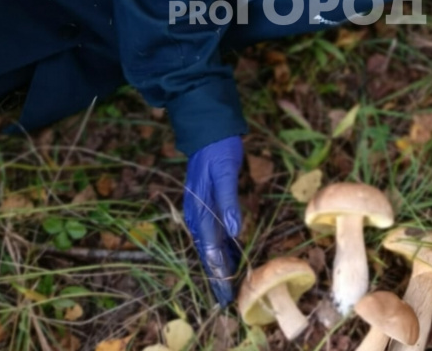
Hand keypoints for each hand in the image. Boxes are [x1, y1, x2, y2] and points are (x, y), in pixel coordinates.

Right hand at [184, 135, 243, 304]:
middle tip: (225, 300)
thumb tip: (235, 231)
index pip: (210, 249)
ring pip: (209, 245)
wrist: (207, 130)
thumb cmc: (218, 150)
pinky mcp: (206, 205)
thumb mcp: (225, 172)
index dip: (218, 273)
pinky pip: (213, 233)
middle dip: (216, 276)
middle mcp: (197, 214)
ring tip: (228, 284)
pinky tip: (231, 255)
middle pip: (207, 252)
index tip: (224, 294)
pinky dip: (222, 248)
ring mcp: (200, 210)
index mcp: (200, 210)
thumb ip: (228, 201)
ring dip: (218, 264)